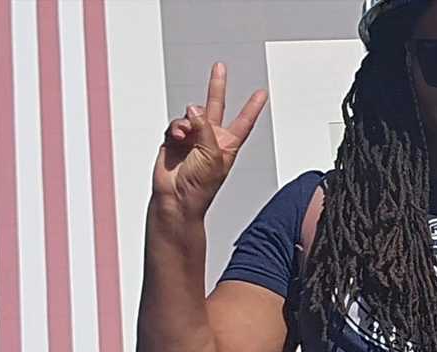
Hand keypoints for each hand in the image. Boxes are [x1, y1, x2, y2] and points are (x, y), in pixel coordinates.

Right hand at [151, 62, 267, 225]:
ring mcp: (192, 138)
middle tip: (219, 67)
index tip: (262, 93)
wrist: (177, 198)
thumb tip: (193, 109)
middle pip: (216, 106)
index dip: (252, 107)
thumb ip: (205, 128)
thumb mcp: (212, 155)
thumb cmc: (200, 185)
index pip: (244, 121)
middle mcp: (211, 138)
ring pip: (191, 115)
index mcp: (228, 144)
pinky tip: (178, 135)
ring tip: (186, 135)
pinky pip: (176, 124)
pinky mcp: (174, 140)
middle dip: (216, 86)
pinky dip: (176, 127)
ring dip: (188, 122)